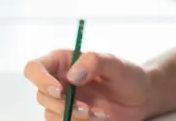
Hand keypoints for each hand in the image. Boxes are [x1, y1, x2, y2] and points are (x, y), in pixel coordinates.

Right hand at [25, 49, 154, 120]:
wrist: (141, 98)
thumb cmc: (127, 75)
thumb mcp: (115, 63)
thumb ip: (93, 62)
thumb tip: (71, 75)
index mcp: (63, 62)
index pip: (35, 68)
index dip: (40, 79)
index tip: (59, 90)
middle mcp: (58, 82)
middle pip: (41, 96)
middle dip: (63, 105)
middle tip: (87, 109)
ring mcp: (63, 102)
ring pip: (51, 115)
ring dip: (74, 118)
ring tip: (100, 114)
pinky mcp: (71, 119)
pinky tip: (99, 118)